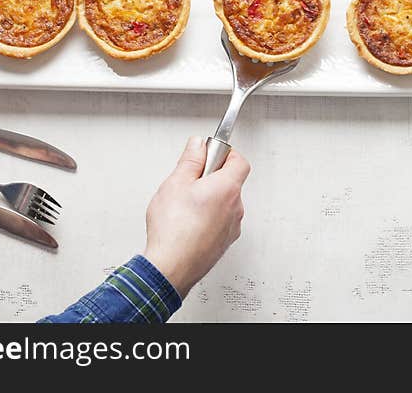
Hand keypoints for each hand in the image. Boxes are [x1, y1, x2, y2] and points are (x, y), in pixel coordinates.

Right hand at [143, 136, 249, 298]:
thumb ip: (190, 160)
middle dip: (211, 177)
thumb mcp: (176, 183)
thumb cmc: (174, 229)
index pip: (239, 161)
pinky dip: (207, 218)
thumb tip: (198, 145)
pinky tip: (187, 222)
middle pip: (231, 182)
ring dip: (208, 199)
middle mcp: (235, 208)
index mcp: (227, 188)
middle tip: (189, 180)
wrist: (171, 267)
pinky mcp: (223, 242)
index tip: (209, 154)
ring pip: (224, 203)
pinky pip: (219, 221)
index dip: (225, 154)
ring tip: (184, 205)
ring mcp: (231, 227)